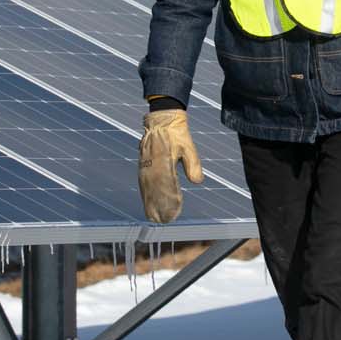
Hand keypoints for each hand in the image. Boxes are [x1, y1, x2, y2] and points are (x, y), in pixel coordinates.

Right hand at [138, 108, 202, 222]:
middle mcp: (151, 163)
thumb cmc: (177, 134)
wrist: (162, 119)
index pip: (166, 184)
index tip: (173, 211)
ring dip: (150, 202)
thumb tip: (197, 182)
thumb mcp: (188, 147)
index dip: (169, 199)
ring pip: (147, 187)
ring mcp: (145, 164)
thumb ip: (192, 164)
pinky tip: (148, 203)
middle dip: (158, 206)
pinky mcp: (143, 164)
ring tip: (153, 216)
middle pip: (154, 189)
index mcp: (163, 158)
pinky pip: (143, 181)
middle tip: (163, 220)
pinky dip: (145, 193)